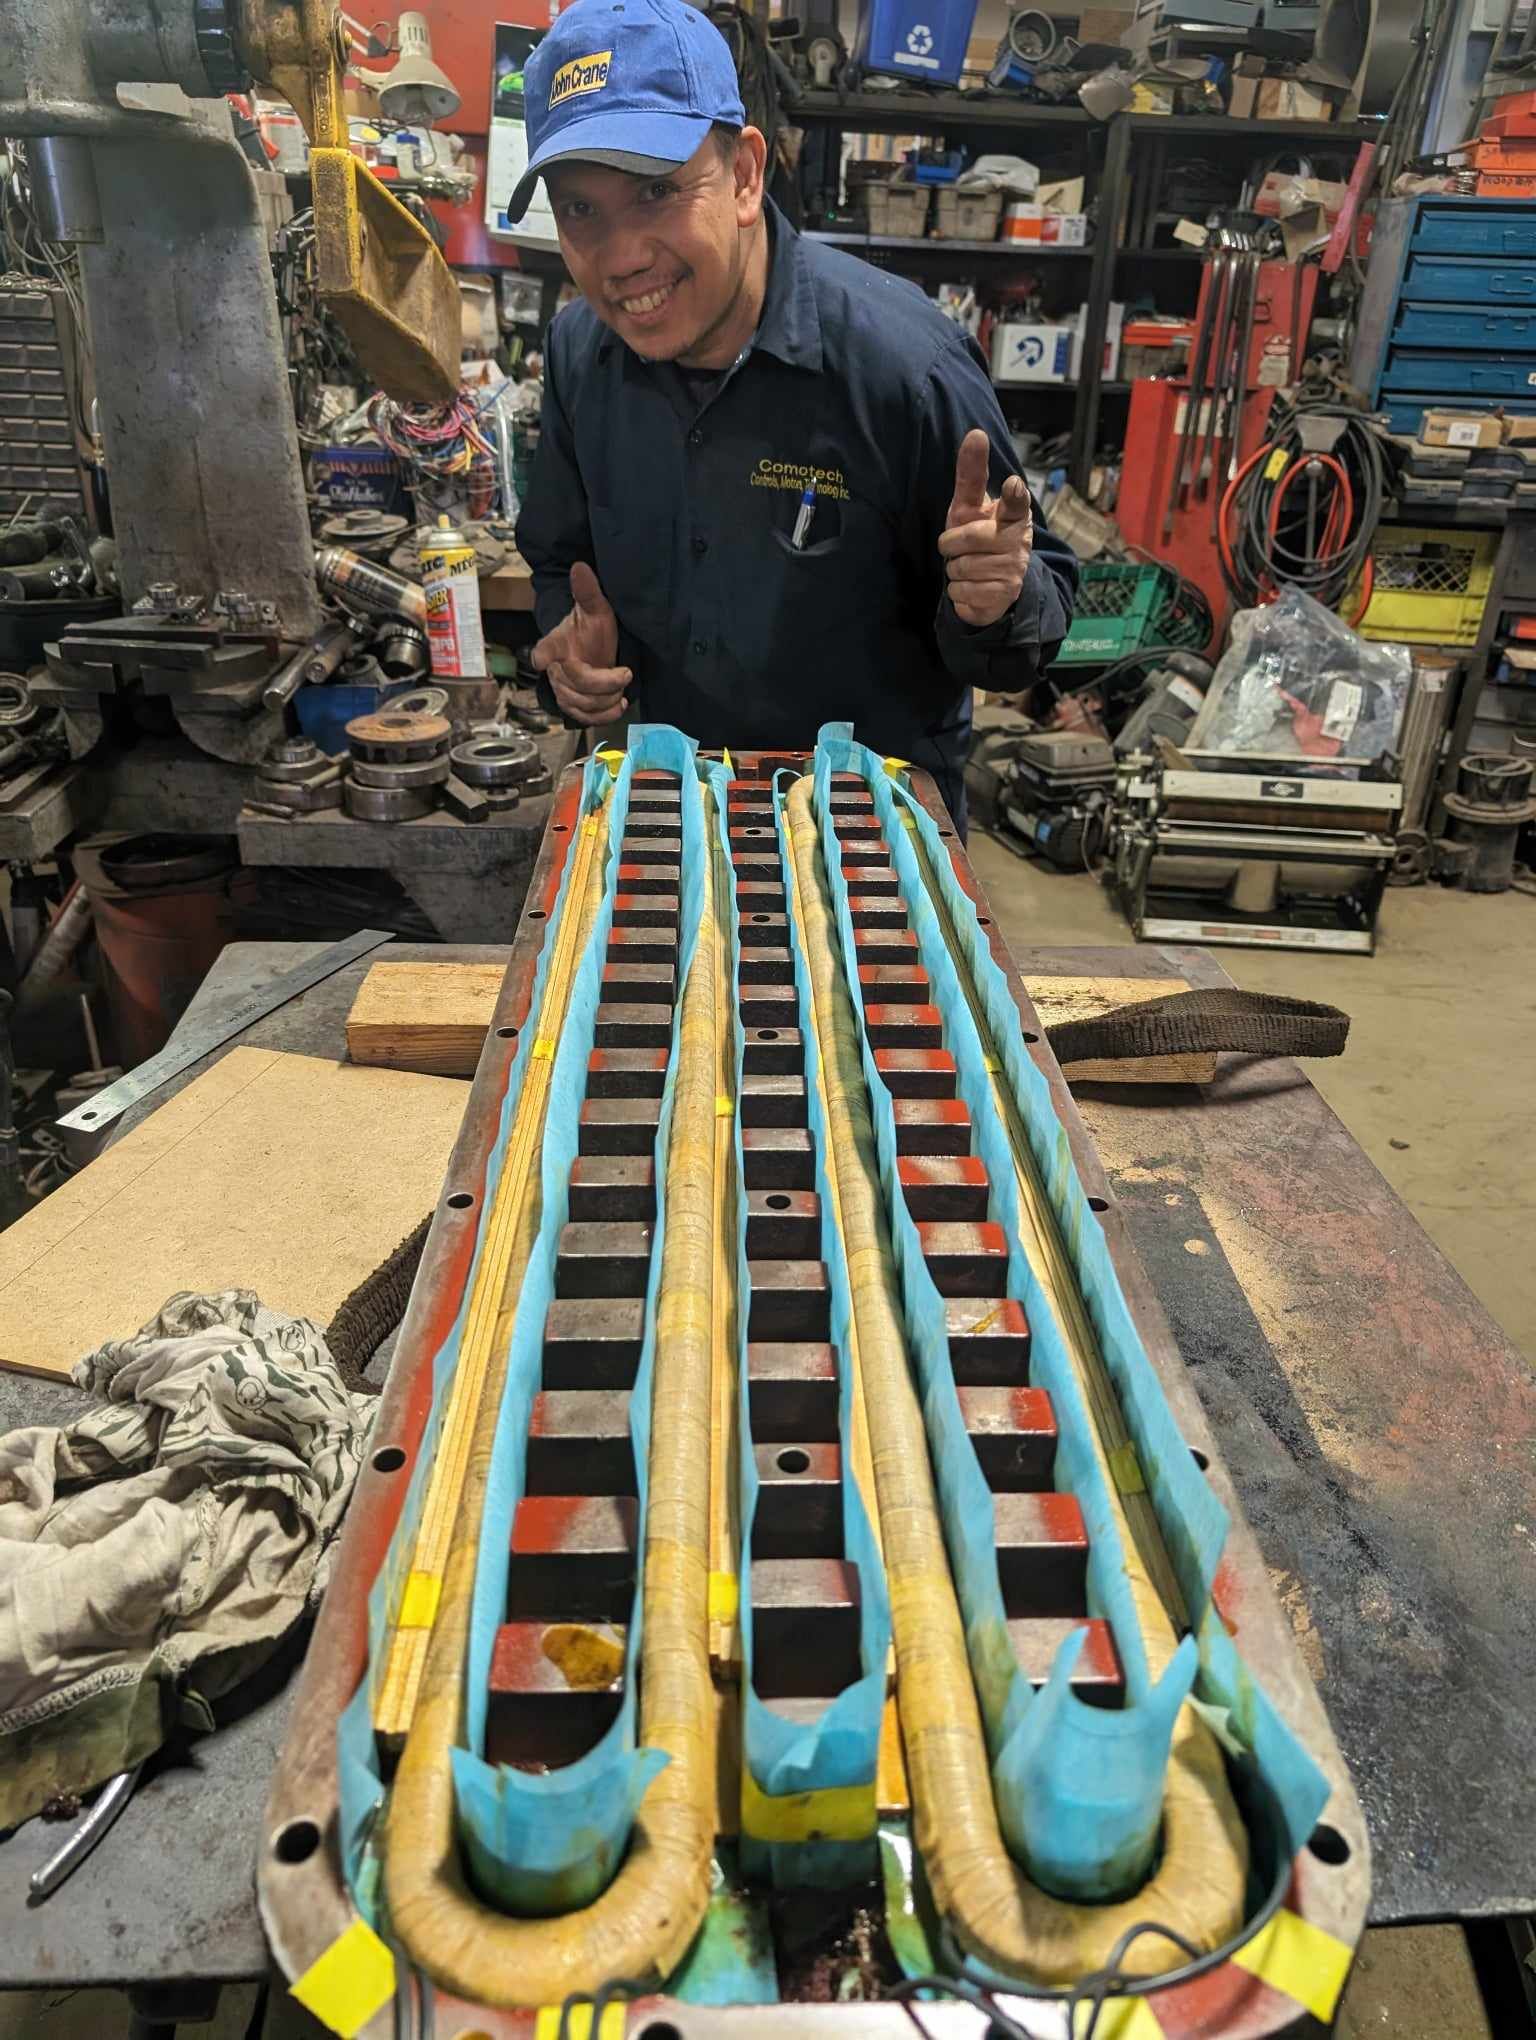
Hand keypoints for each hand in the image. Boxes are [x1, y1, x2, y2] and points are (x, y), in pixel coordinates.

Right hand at [530, 562, 630, 726]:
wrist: (594, 647)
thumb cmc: (591, 628)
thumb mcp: (594, 608)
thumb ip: (587, 591)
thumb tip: (580, 566)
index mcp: (553, 646)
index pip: (542, 654)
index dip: (546, 659)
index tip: (544, 661)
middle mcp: (554, 671)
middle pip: (575, 686)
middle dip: (605, 684)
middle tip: (625, 673)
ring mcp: (562, 690)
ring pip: (582, 705)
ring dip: (607, 701)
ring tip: (622, 689)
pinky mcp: (572, 705)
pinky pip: (584, 717)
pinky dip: (603, 716)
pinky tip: (618, 704)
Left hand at [937, 428, 1032, 628]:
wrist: (991, 584)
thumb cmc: (977, 536)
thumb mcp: (969, 505)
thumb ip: (971, 474)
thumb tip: (975, 433)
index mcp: (1014, 515)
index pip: (1016, 503)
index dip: (1013, 494)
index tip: (1012, 484)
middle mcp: (1018, 541)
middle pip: (967, 538)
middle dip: (952, 544)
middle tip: (958, 547)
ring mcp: (1014, 570)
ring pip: (961, 568)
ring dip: (954, 570)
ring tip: (968, 567)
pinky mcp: (1003, 596)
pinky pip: (962, 592)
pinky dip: (958, 591)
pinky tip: (972, 587)